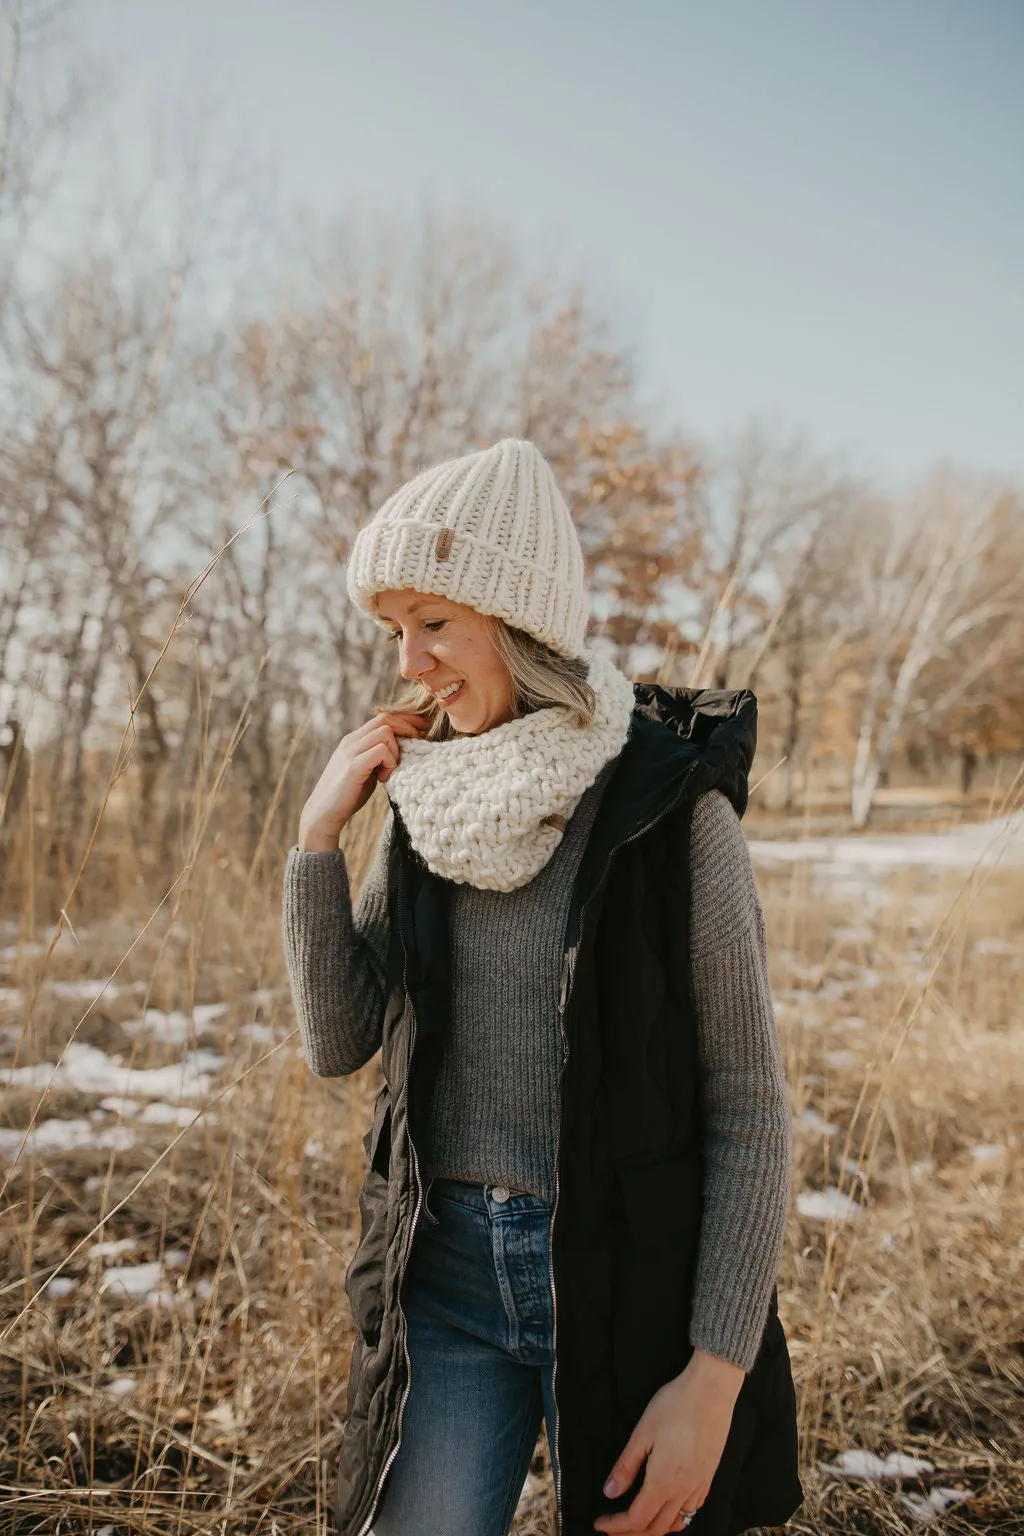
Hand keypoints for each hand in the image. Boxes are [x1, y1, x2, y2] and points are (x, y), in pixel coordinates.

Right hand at [297, 709, 427, 851]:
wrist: (323, 814)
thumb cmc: (348, 795)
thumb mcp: (366, 769)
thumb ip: (378, 757)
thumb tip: (402, 750)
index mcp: (354, 740)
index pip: (383, 717)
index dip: (406, 720)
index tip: (423, 728)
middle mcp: (351, 741)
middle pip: (385, 718)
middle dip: (408, 727)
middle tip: (418, 742)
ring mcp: (351, 752)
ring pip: (385, 732)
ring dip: (396, 750)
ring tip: (390, 770)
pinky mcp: (353, 766)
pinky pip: (381, 751)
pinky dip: (389, 762)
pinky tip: (384, 778)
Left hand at [594, 1350, 743, 1534]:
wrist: (711, 1390)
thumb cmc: (675, 1405)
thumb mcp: (643, 1433)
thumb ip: (626, 1466)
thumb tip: (610, 1492)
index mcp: (663, 1481)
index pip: (637, 1519)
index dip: (616, 1526)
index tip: (600, 1523)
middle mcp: (683, 1490)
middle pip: (656, 1528)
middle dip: (631, 1533)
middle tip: (613, 1527)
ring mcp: (700, 1485)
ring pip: (677, 1523)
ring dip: (655, 1528)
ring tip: (637, 1523)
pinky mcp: (709, 1476)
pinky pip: (692, 1509)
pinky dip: (677, 1518)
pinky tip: (668, 1507)